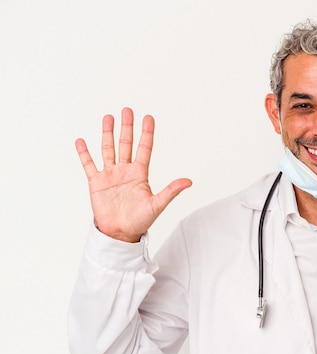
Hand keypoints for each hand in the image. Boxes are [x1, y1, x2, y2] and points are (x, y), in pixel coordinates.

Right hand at [75, 107, 191, 241]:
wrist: (120, 234)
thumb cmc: (140, 221)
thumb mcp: (157, 204)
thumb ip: (171, 191)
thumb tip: (188, 181)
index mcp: (140, 174)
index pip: (144, 149)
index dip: (146, 133)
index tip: (148, 117)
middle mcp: (125, 171)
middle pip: (126, 144)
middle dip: (127, 127)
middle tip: (127, 110)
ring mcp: (110, 175)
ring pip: (108, 149)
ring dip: (108, 134)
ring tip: (108, 117)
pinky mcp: (96, 183)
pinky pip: (89, 165)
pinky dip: (84, 153)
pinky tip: (81, 141)